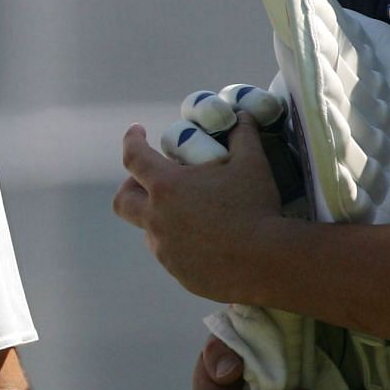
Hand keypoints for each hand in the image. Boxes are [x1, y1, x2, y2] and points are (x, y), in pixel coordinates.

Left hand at [112, 115, 286, 302]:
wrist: (267, 263)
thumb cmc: (257, 208)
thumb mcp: (252, 163)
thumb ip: (243, 135)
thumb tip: (243, 116)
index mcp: (167, 187)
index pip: (134, 157)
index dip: (131, 140)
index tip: (136, 131)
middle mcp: (157, 219)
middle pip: (122, 201)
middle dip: (130, 187)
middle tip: (148, 181)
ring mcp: (166, 250)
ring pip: (149, 231)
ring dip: (159, 217)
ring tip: (187, 212)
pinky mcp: (179, 273)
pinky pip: (171, 255)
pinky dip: (179, 243)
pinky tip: (204, 241)